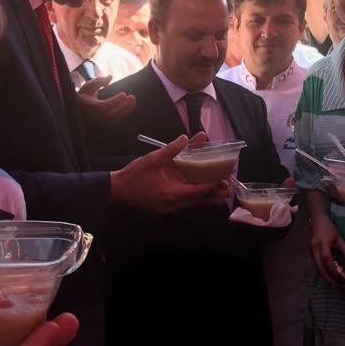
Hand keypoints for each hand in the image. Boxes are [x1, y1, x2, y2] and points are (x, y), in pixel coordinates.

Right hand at [78, 76, 135, 125]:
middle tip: (132, 97)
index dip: (115, 101)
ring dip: (126, 109)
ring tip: (133, 99)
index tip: (124, 94)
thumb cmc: (84, 97)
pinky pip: (116, 119)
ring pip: (115, 118)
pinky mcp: (105, 123)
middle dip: (123, 106)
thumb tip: (110, 77)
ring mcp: (101, 121)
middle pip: (112, 114)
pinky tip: (130, 105)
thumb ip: (99, 81)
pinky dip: (124, 113)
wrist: (79, 111)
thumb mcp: (88, 86)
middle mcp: (95, 116)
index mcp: (90, 106)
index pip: (104, 106)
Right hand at [110, 134, 228, 213]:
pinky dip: (195, 197)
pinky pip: (185, 203)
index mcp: (171, 194)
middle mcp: (173, 204)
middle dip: (214, 194)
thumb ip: (171, 150)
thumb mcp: (152, 159)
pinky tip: (201, 192)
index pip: (198, 190)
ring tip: (222, 192)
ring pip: (193, 203)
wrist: (116, 191)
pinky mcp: (165, 207)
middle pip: (199, 201)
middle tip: (228, 187)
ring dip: (207, 197)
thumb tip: (185, 137)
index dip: (212, 184)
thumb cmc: (133, 175)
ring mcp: (169, 208)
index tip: (224, 177)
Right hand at [309, 212, 344, 283]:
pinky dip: (321, 270)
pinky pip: (315, 264)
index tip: (338, 276)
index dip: (331, 268)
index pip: (326, 257)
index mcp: (323, 242)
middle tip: (334, 285)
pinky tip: (327, 275)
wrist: (317, 220)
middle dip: (326, 276)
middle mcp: (315, 247)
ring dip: (323, 275)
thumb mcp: (339, 238)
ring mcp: (311, 250)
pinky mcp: (310, 252)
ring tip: (332, 283)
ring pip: (316, 266)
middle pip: (319, 265)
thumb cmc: (329, 228)